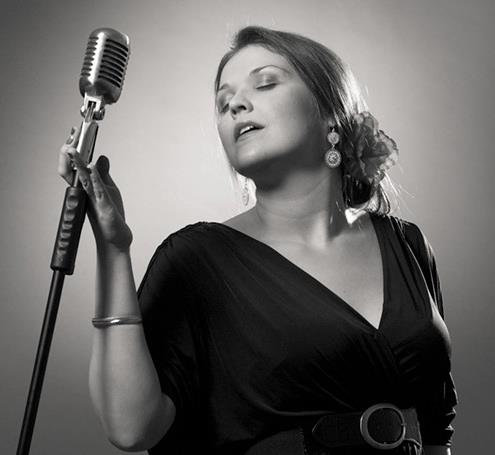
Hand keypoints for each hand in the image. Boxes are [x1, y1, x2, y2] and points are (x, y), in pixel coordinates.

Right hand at [58, 126, 132, 252]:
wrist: (115, 237)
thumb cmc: (112, 215)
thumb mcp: (109, 189)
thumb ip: (103, 174)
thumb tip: (100, 157)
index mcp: (86, 187)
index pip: (75, 167)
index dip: (71, 153)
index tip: (72, 136)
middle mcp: (86, 193)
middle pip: (71, 171)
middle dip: (68, 156)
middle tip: (68, 141)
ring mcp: (93, 200)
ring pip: (82, 179)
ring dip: (77, 164)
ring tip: (72, 150)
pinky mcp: (103, 207)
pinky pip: (97, 190)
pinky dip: (94, 177)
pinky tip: (92, 167)